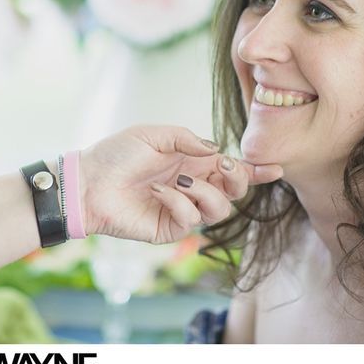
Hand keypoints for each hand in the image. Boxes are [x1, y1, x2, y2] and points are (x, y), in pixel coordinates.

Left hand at [79, 125, 282, 243]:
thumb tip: (217, 150)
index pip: (230, 168)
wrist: (89, 181)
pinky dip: (177, 201)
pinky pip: (191, 218)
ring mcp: (183, 209)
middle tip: (222, 167)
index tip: (275, 168)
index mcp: (192, 162)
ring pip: (220, 209)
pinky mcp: (170, 229)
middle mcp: (192, 186)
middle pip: (235, 191)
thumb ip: (187, 139)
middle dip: (238, 178)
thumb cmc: (117, 154)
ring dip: (205, 191)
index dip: (256, 170)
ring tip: (178, 180)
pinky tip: (156, 192)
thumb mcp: (154, 134)